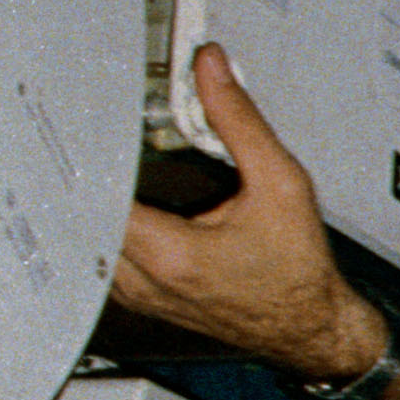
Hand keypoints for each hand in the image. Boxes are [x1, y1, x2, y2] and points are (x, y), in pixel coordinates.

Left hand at [116, 44, 391, 384]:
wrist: (312, 327)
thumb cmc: (300, 272)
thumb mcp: (282, 184)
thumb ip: (239, 121)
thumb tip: (212, 71)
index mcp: (172, 253)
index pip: (100, 193)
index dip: (98, 153)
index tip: (106, 129)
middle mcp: (146, 280)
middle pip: (87, 211)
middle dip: (101, 173)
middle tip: (115, 143)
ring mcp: (139, 294)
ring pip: (89, 236)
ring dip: (104, 204)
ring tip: (129, 178)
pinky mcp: (142, 299)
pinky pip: (105, 258)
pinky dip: (113, 230)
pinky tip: (139, 211)